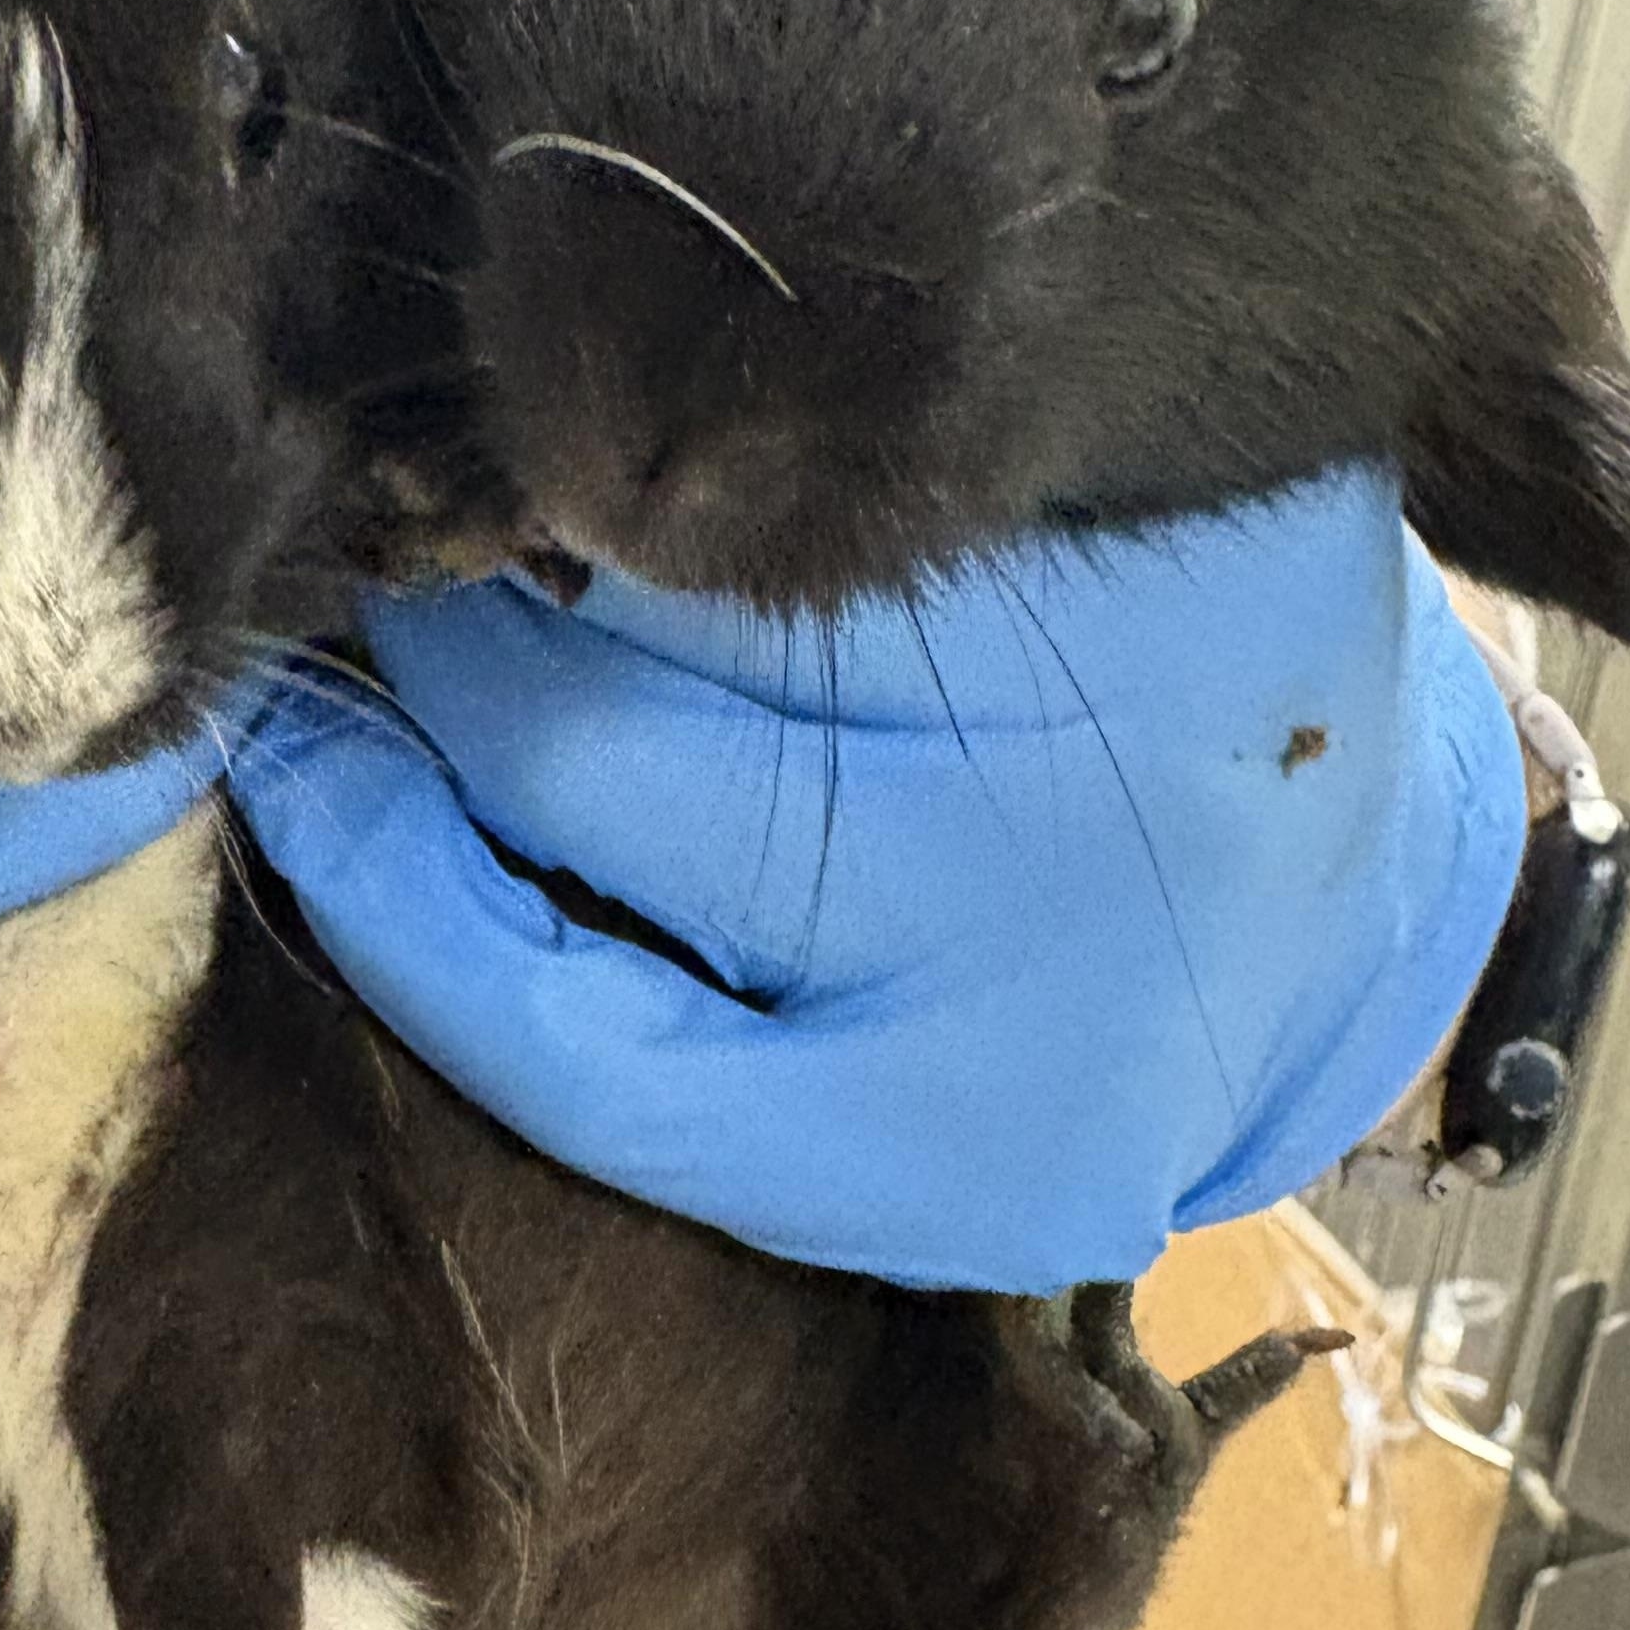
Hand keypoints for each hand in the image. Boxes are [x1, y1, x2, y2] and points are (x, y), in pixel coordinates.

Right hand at [240, 470, 1525, 1292]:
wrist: (1341, 872)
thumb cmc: (1008, 1000)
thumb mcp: (829, 1100)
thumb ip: (605, 1005)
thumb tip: (329, 797)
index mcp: (934, 1158)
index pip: (565, 1044)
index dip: (384, 888)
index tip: (287, 772)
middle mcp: (1032, 956)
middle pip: (590, 768)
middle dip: (452, 667)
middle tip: (396, 607)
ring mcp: (1115, 727)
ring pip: (685, 586)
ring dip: (565, 545)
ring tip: (550, 536)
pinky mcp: (1165, 548)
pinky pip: (826, 475)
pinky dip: (712, 472)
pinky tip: (698, 473)